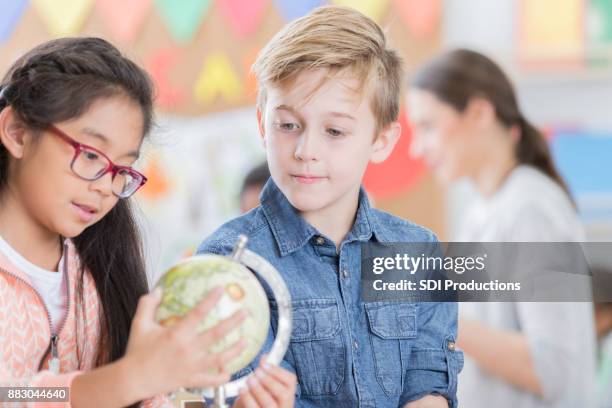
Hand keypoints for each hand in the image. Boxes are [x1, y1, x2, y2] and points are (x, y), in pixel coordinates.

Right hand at [123, 287, 247, 398]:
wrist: (133, 380)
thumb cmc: (136, 351)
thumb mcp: (139, 324)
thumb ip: (148, 305)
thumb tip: (158, 289)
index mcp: (177, 334)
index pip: (198, 313)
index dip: (211, 300)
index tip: (221, 289)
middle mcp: (188, 349)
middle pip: (217, 334)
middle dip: (234, 322)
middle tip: (246, 312)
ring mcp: (192, 366)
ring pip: (220, 358)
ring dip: (235, 350)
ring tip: (246, 341)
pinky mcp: (191, 380)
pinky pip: (211, 380)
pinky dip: (222, 377)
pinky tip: (230, 372)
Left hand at [233, 356, 296, 407]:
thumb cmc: (255, 397)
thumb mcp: (263, 385)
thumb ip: (265, 373)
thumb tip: (265, 357)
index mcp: (287, 395)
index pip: (291, 381)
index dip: (278, 371)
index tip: (264, 364)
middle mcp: (283, 406)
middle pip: (283, 394)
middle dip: (269, 381)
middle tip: (256, 372)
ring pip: (270, 404)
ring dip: (258, 390)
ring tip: (248, 380)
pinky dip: (248, 399)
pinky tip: (242, 390)